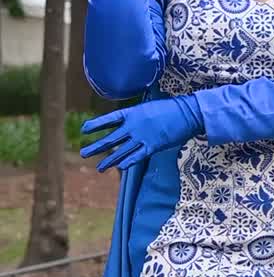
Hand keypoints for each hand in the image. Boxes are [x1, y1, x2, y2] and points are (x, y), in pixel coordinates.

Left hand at [80, 97, 202, 171]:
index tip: (84, 129)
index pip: (109, 119)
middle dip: (96, 147)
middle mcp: (133, 126)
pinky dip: (127, 162)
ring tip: (99, 168)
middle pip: (111, 139)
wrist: (186, 113)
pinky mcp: (152, 146)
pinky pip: (137, 156)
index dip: (96, 124)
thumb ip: (136, 117)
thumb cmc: (169, 108)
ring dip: (109, 160)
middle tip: (83, 153)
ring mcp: (142, 137)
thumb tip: (127, 125)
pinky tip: (119, 167)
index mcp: (132, 113)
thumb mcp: (148, 108)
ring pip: (121, 151)